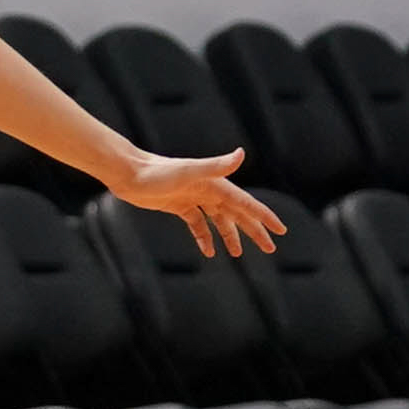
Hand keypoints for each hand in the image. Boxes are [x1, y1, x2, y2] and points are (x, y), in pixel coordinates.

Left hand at [109, 148, 284, 257]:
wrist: (128, 172)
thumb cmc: (157, 172)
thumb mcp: (188, 171)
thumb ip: (216, 165)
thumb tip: (241, 154)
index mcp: (216, 184)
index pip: (247, 203)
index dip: (264, 217)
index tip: (280, 230)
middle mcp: (208, 190)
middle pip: (237, 214)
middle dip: (254, 231)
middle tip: (270, 248)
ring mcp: (193, 198)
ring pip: (219, 220)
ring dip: (230, 236)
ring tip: (239, 254)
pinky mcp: (178, 205)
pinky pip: (198, 224)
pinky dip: (205, 237)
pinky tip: (209, 251)